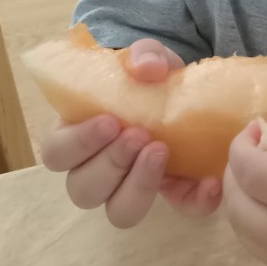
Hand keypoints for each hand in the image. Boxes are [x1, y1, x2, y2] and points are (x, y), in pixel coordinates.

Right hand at [40, 38, 222, 226]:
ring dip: (138, 186)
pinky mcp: (173, 193)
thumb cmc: (150, 75)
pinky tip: (209, 182)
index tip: (109, 122)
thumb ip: (145, 54)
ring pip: (120, 212)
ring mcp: (133, 186)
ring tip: (162, 151)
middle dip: (110, 164)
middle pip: (84, 190)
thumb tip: (148, 68)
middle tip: (139, 135)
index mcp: (77, 135)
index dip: (77, 144)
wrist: (190, 88)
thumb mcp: (148, 56)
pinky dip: (194, 200)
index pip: (57, 154)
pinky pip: (179, 209)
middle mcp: (98, 169)